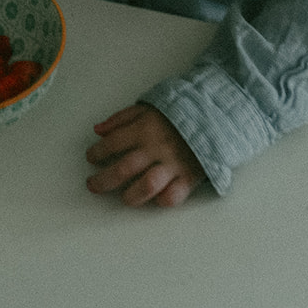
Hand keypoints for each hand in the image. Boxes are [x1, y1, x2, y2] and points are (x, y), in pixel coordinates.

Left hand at [85, 104, 206, 207]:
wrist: (215, 115)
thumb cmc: (178, 112)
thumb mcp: (147, 107)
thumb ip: (121, 118)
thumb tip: (98, 131)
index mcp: (144, 128)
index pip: (112, 143)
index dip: (97, 152)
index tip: (91, 158)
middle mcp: (156, 148)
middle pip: (123, 169)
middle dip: (103, 181)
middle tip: (93, 185)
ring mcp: (173, 164)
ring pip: (146, 186)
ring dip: (130, 196)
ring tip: (124, 197)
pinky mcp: (189, 177)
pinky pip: (173, 196)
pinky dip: (161, 200)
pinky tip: (155, 199)